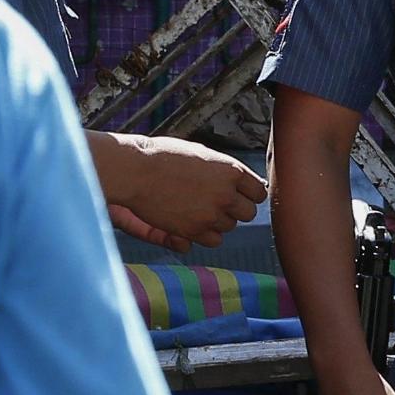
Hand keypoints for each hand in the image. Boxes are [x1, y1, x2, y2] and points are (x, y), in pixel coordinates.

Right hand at [99, 132, 265, 250]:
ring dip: (218, 220)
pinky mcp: (194, 230)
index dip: (248, 194)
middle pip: (248, 213)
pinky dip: (206, 233)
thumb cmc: (164, 157)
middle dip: (236, 209)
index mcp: (231, 171)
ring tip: (197, 206)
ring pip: (230, 227)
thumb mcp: (202, 155)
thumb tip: (243, 183)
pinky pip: (214, 240)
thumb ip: (225, 171)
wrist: (136, 170)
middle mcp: (226, 194)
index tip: (238, 194)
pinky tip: (192, 219)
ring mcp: (211, 214)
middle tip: (217, 202)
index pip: (258, 192)